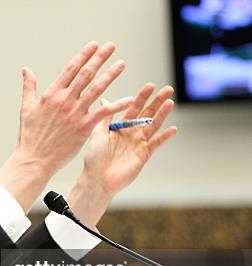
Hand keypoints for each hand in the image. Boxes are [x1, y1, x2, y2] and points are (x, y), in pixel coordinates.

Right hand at [17, 42, 133, 175]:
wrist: (34, 160)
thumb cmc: (29, 137)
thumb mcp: (26, 108)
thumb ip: (29, 87)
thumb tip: (26, 70)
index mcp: (51, 95)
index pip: (71, 69)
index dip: (83, 55)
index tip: (94, 46)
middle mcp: (64, 101)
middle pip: (86, 74)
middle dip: (100, 58)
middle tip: (111, 46)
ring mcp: (75, 114)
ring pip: (97, 89)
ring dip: (111, 75)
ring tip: (122, 64)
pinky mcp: (83, 128)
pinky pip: (104, 113)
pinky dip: (117, 105)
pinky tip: (130, 99)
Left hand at [82, 83, 177, 197]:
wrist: (96, 179)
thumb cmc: (93, 158)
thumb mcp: (97, 133)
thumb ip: (105, 117)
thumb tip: (104, 99)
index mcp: (120, 127)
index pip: (134, 108)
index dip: (142, 97)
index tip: (150, 86)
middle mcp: (131, 133)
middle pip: (147, 114)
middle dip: (157, 101)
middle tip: (168, 89)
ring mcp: (138, 144)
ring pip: (153, 126)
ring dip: (162, 115)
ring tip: (170, 102)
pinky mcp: (143, 155)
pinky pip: (155, 145)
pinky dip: (164, 137)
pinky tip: (173, 129)